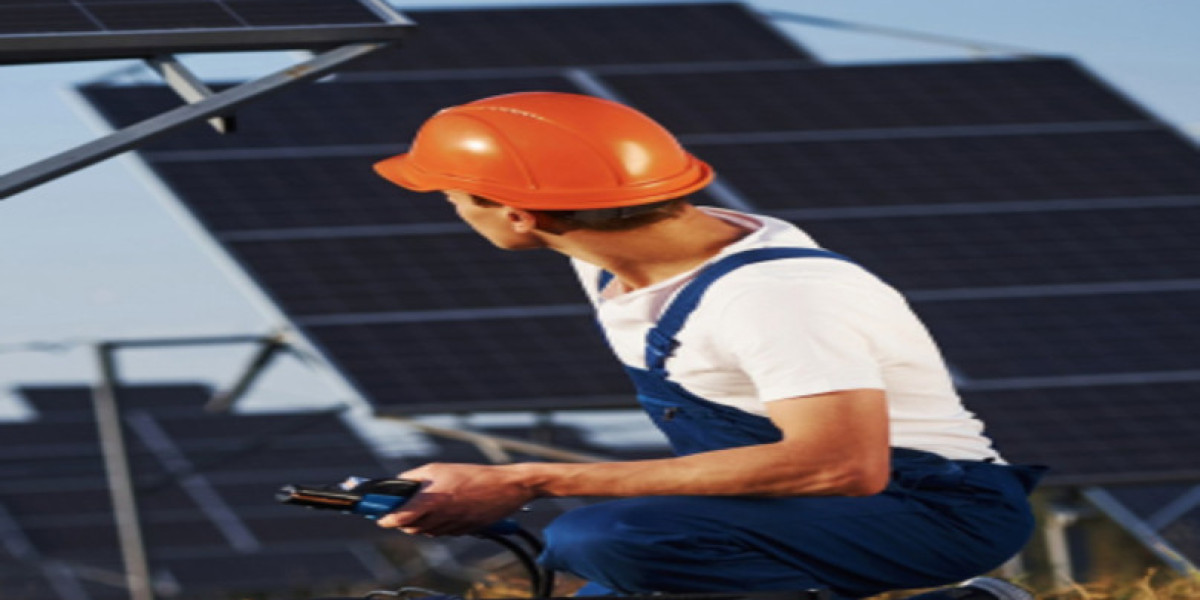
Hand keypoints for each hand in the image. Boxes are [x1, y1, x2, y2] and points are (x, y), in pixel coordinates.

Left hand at [375, 463, 535, 535]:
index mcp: (431, 500)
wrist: (506, 487)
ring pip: (425, 531)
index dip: (386, 519)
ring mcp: (451, 526)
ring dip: (419, 523)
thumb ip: (415, 477)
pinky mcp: (462, 531)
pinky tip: (444, 510)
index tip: (379, 517)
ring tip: (425, 507)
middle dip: (402, 521)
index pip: (400, 517)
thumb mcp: (438, 469)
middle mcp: (439, 517)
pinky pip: (442, 532)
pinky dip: (437, 524)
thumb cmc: (472, 474)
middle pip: (410, 528)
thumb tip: (398, 484)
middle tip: (399, 510)